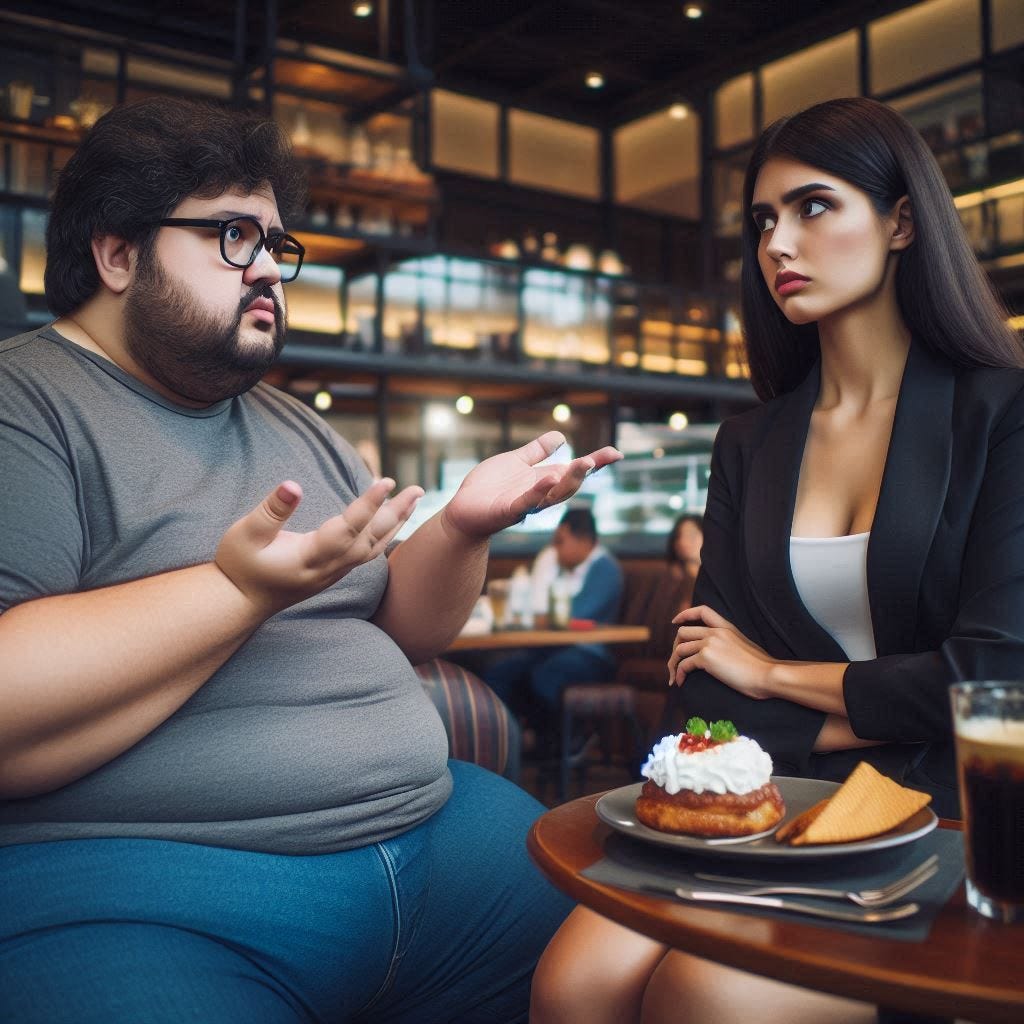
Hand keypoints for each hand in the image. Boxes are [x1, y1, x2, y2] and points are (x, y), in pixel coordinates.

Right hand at [216, 478, 422, 616]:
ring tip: (414, 499)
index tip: (386, 481)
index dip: (368, 503)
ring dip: (396, 522)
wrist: (239, 603)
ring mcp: (334, 572)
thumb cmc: (239, 566)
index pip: (348, 527)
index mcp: (311, 556)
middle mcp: (330, 566)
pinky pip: (367, 553)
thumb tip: (293, 485)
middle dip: (396, 512)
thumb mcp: (246, 534)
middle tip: (418, 488)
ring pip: (374, 547)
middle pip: (372, 538)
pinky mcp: (333, 572)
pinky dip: (384, 534)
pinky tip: (392, 520)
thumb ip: (271, 510)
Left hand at [441, 431, 621, 540]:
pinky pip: (526, 502)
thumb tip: (560, 436)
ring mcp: (526, 503)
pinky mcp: (508, 511)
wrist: (463, 511)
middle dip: (585, 472)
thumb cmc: (488, 488)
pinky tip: (547, 478)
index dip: (596, 463)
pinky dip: (538, 492)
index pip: (574, 470)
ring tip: (584, 463)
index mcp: (544, 479)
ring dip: (569, 480)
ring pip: (553, 494)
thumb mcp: (515, 462)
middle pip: (569, 483)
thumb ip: (536, 451)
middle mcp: (540, 493)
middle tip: (599, 459)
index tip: (617, 453)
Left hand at [667, 605, 776, 697]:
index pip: (702, 611)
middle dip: (675, 647)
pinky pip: (684, 665)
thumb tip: (721, 653)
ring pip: (679, 649)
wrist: (767, 674)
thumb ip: (730, 643)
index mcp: (726, 627)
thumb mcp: (745, 645)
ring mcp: (710, 644)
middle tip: (676, 661)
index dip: (685, 614)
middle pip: (682, 632)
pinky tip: (681, 683)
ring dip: (672, 663)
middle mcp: (715, 632)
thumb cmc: (761, 667)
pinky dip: (679, 674)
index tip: (675, 622)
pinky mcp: (706, 658)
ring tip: (674, 676)